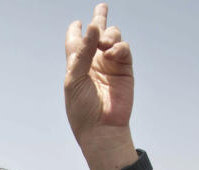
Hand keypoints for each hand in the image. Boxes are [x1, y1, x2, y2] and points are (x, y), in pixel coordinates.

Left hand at [64, 4, 133, 142]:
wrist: (101, 128)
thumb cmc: (82, 108)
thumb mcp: (74, 78)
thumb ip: (82, 52)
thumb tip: (93, 26)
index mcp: (77, 64)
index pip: (76, 42)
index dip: (76, 30)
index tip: (77, 23)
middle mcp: (94, 61)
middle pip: (97, 34)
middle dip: (99, 19)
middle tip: (102, 6)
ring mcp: (110, 64)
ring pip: (112, 37)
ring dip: (108, 35)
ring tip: (104, 45)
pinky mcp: (125, 69)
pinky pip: (123, 49)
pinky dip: (118, 47)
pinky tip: (111, 53)